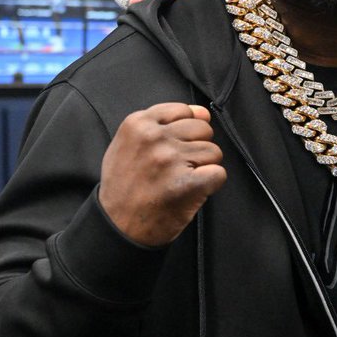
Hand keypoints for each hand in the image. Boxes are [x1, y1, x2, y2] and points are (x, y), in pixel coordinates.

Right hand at [99, 103, 225, 246]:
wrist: (118, 225)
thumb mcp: (128, 144)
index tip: (174, 147)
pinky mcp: (188, 183)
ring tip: (183, 180)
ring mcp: (171, 159)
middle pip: (202, 129)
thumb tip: (202, 112)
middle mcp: (155, 137)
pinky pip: (219, 173)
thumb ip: (161, 123)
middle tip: (180, 168)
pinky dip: (211, 184)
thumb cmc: (125, 185)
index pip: (183, 111)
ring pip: (213, 151)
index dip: (185, 131)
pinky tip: (193, 190)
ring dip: (204, 167)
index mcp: (138, 124)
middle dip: (197, 148)